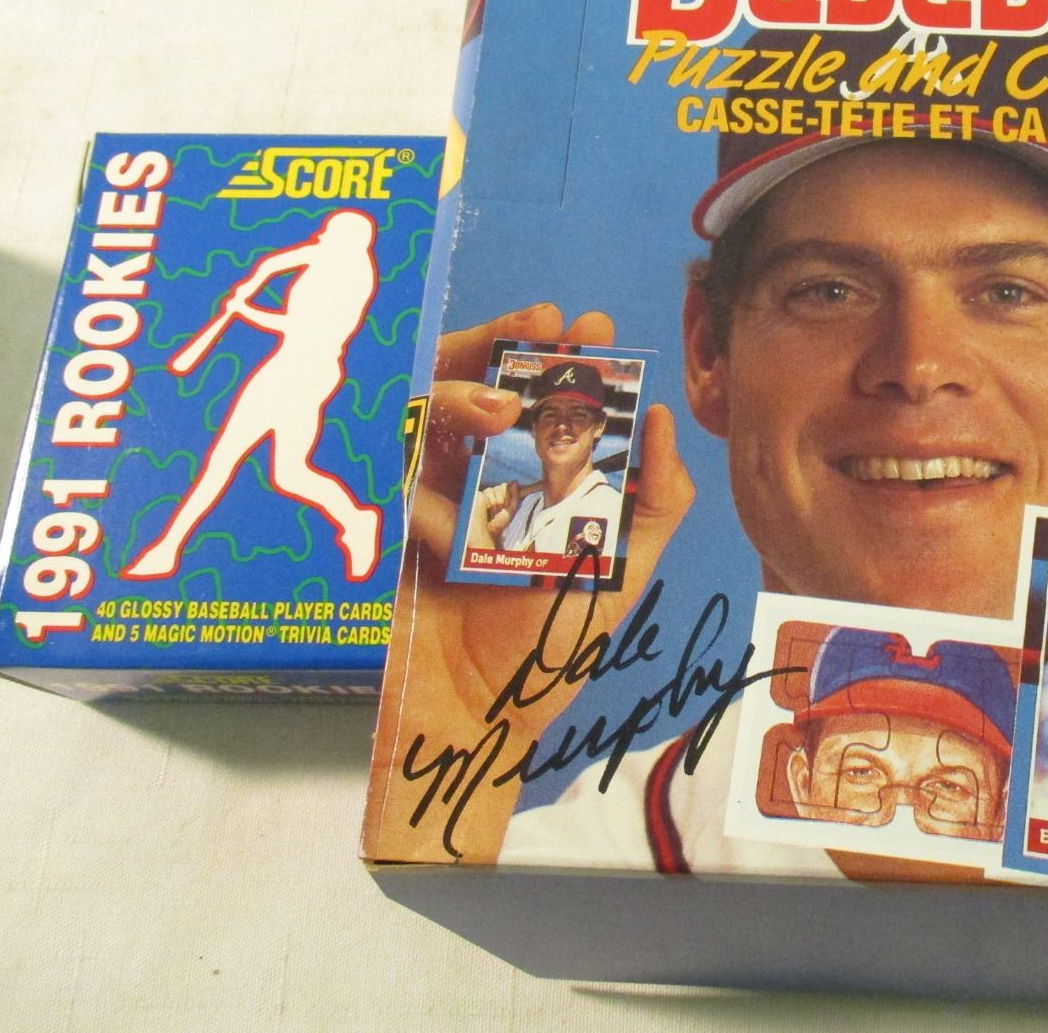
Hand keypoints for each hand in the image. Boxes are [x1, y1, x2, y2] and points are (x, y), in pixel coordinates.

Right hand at [366, 303, 693, 864]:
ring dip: (463, 392)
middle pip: (482, 379)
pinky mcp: (382, 523)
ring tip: (503, 406)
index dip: (567, 354)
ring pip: (432, 408)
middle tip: (542, 325)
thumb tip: (665, 419)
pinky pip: (391, 480)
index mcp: (537, 475)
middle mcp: (480, 472)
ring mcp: (429, 490)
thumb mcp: (620, 575)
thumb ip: (655, 502)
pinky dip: (419, 492)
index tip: (593, 328)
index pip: (547, 394)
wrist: (472, 722)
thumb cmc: (543, 652)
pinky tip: (440, 523)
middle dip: (509, 341)